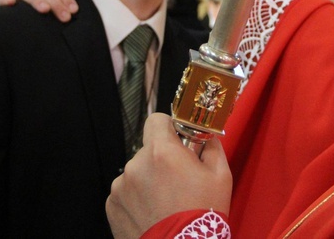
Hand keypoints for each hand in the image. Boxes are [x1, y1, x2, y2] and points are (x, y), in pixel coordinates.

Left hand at [106, 114, 231, 237]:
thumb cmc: (201, 214)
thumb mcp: (220, 176)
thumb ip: (212, 147)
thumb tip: (207, 137)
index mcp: (161, 151)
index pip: (157, 120)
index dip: (169, 128)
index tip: (178, 140)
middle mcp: (136, 164)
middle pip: (149, 150)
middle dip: (162, 159)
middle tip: (179, 180)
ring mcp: (121, 186)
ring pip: (137, 172)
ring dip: (149, 180)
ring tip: (165, 202)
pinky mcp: (113, 204)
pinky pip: (126, 192)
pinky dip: (137, 199)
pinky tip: (153, 212)